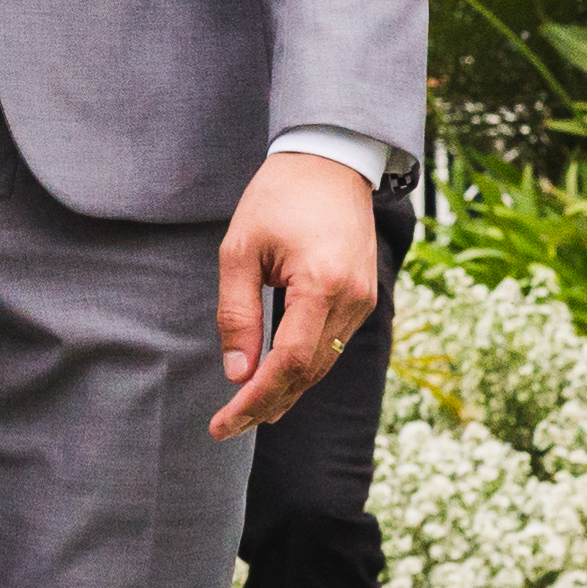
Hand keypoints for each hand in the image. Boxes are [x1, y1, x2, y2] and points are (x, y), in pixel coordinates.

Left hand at [216, 149, 386, 442]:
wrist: (329, 161)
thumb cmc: (277, 197)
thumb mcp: (240, 250)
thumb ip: (238, 313)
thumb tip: (237, 375)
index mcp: (322, 284)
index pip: (290, 364)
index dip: (256, 400)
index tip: (222, 424)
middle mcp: (352, 299)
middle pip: (310, 374)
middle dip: (266, 404)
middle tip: (225, 426)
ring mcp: (364, 300)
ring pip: (324, 365)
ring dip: (286, 392)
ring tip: (245, 413)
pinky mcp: (364, 298)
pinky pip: (332, 345)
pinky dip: (303, 368)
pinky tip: (275, 381)